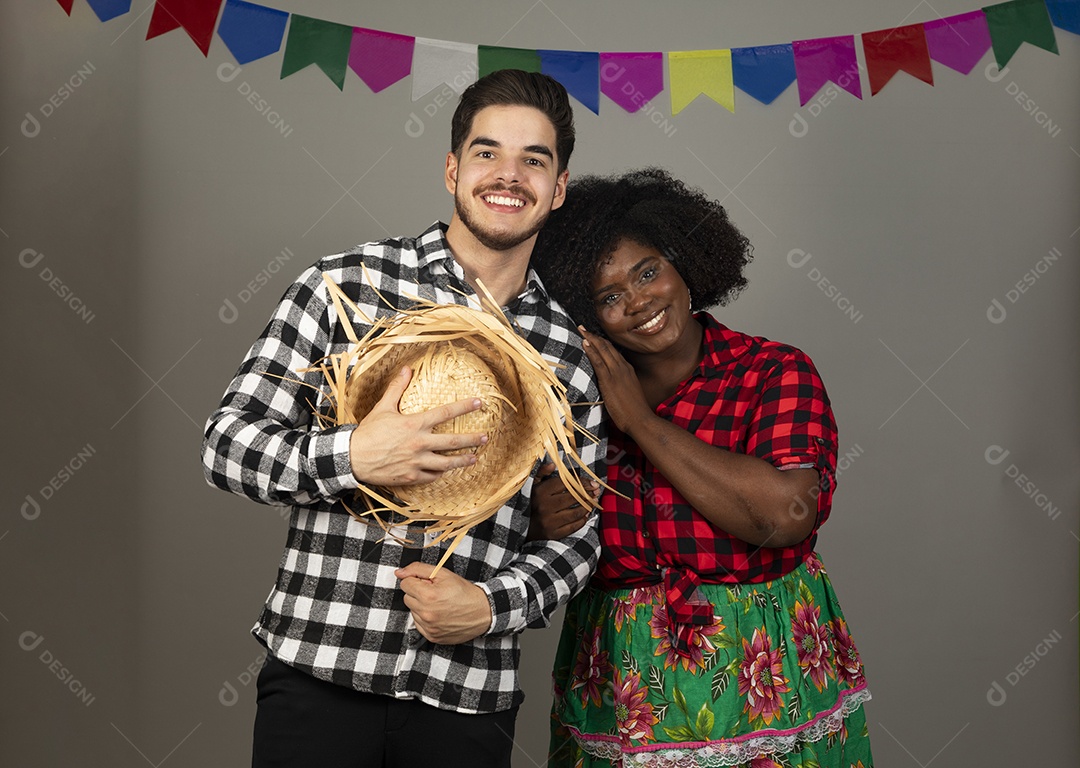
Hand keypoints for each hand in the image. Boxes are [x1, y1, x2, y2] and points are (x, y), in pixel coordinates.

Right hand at [349, 366, 488, 485]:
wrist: (351, 458)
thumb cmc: (368, 433)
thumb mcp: (383, 408)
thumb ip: (397, 388)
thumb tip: (406, 369)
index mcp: (414, 424)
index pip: (445, 413)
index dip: (464, 407)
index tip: (479, 403)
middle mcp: (419, 444)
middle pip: (453, 442)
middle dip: (472, 440)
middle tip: (485, 438)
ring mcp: (416, 462)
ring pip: (447, 464)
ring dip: (463, 460)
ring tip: (474, 458)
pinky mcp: (411, 477)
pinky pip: (432, 476)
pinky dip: (441, 473)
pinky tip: (447, 470)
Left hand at [395, 562, 491, 643]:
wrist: (482, 611)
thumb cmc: (463, 591)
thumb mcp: (443, 573)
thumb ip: (418, 569)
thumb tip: (399, 573)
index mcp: (428, 596)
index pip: (405, 584)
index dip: (416, 580)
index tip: (428, 582)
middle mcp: (426, 614)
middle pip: (407, 597)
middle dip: (418, 592)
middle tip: (435, 592)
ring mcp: (429, 627)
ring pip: (412, 611)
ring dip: (421, 606)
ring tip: (439, 604)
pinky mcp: (432, 637)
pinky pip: (418, 624)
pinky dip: (425, 618)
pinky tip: (439, 614)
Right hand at [527, 463, 598, 540]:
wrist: (523, 529)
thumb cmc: (531, 503)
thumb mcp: (533, 486)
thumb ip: (542, 473)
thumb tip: (554, 464)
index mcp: (540, 492)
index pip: (566, 484)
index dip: (582, 482)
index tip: (592, 482)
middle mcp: (544, 507)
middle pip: (573, 497)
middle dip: (588, 493)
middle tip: (596, 491)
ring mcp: (549, 522)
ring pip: (576, 512)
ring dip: (588, 506)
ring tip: (594, 501)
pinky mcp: (554, 534)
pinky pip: (574, 526)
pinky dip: (583, 520)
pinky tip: (586, 514)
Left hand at [578, 327, 651, 433]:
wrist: (640, 419)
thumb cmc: (634, 411)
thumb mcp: (628, 392)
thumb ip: (620, 384)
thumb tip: (611, 385)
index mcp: (627, 370)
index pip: (613, 351)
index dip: (602, 342)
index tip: (593, 335)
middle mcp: (623, 367)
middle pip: (607, 347)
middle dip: (594, 336)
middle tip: (582, 327)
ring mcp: (617, 372)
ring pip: (603, 350)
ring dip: (591, 338)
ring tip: (581, 330)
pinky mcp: (610, 380)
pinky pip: (599, 361)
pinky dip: (591, 350)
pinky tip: (584, 343)